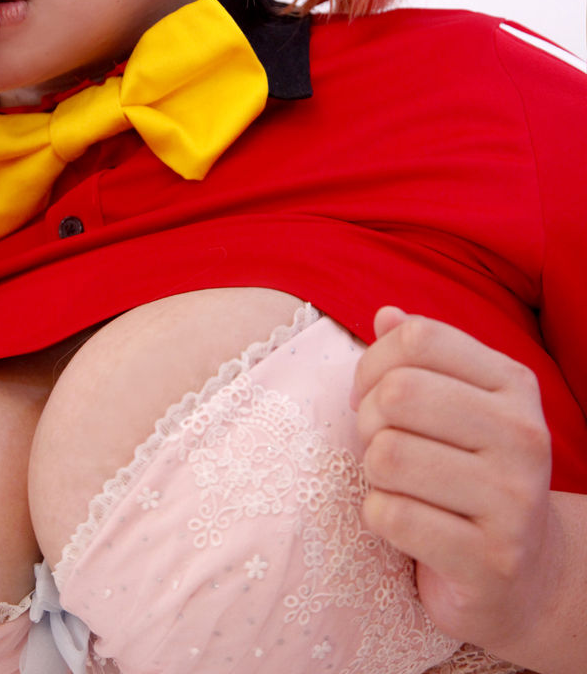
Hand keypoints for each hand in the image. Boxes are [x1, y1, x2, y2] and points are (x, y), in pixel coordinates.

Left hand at [351, 306, 553, 656]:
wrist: (524, 577)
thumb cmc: (471, 475)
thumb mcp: (457, 406)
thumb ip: (420, 358)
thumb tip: (385, 315)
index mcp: (514, 384)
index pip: (419, 338)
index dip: (374, 361)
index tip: (369, 394)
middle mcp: (524, 436)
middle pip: (398, 393)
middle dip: (366, 419)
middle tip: (376, 443)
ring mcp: (513, 501)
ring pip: (388, 455)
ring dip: (372, 471)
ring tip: (393, 483)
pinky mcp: (489, 560)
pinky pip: (391, 515)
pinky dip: (378, 516)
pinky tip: (403, 523)